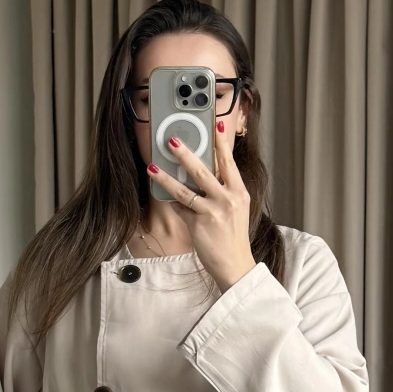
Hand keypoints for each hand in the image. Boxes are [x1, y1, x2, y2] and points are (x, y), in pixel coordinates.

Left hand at [147, 120, 256, 292]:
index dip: (222, 143)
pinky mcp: (200, 224)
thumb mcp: (234, 210)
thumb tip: (198, 177)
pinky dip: (171, 200)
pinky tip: (159, 190)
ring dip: (167, 176)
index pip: (229, 163)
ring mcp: (214, 211)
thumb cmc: (232, 238)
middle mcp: (228, 199)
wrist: (235, 265)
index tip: (215, 125)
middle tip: (173, 141)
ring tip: (153, 166)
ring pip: (186, 189)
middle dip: (187, 154)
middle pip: (205, 170)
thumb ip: (220, 192)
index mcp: (239, 192)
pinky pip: (181, 208)